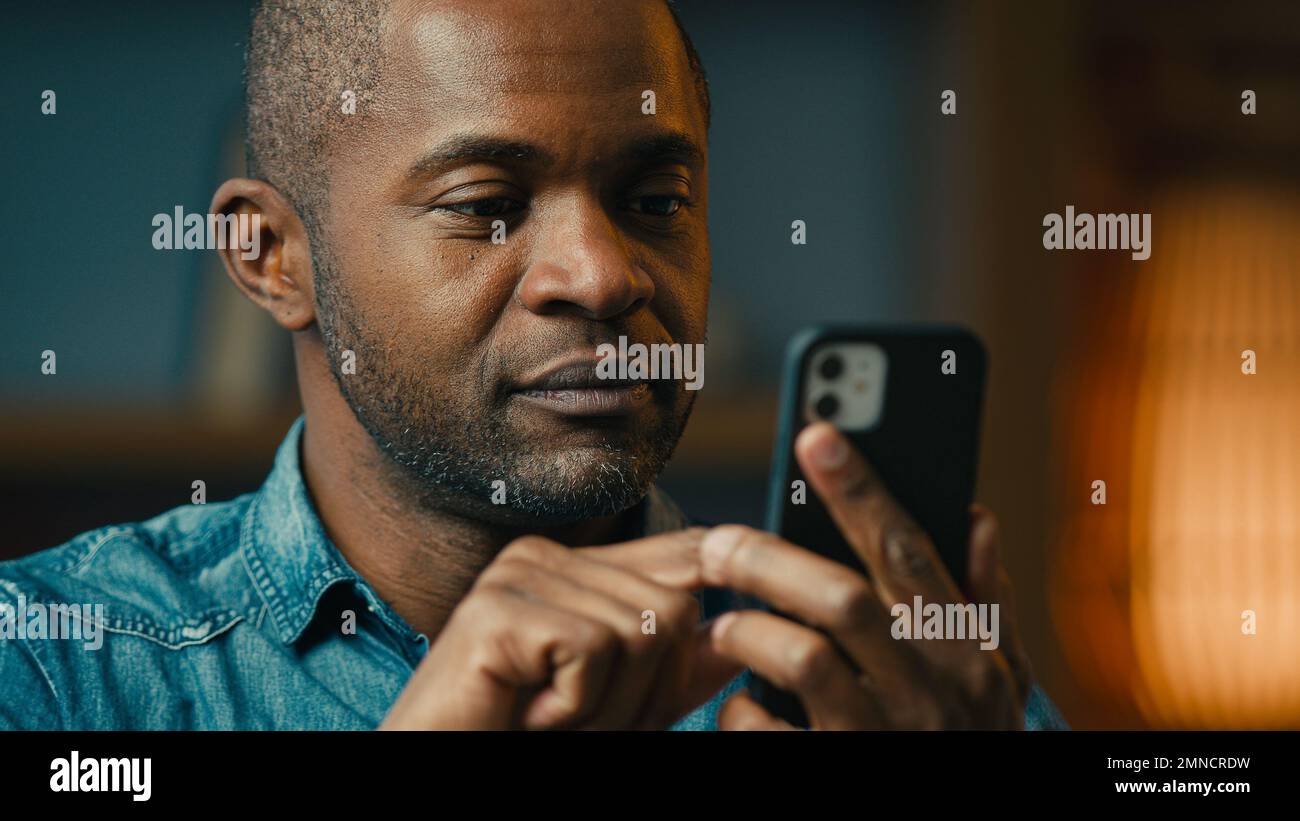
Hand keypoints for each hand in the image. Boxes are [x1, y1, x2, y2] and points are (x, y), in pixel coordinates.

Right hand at [379, 528, 741, 729]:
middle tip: (585, 723)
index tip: (746, 626)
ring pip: (644, 631)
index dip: (721, 581)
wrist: (438, 767)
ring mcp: (515, 576)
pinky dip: (574, 708)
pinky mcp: (495, 610)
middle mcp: (542, 556)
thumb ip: (670, 673)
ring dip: (611, 708)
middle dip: (651, 692)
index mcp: (571, 568)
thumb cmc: (518, 741)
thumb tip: (739, 639)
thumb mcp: (614, 708)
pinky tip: (525, 715)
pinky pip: (593, 650)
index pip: (678, 552)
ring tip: (551, 721)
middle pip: (676, 606)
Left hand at [700, 422, 1033, 729]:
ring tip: (722, 622)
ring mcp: (880, 738)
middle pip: (840, 599)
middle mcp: (929, 692)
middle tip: (718, 543)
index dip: (861, 488)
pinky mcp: (832, 774)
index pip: (909, 552)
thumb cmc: (970, 744)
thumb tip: (976, 513)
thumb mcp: (1001, 681)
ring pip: (799, 658)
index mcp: (966, 653)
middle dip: (770, 558)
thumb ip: (987, 599)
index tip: (815, 433)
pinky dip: (738, 709)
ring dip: (746, 630)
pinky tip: (738, 701)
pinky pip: (764, 730)